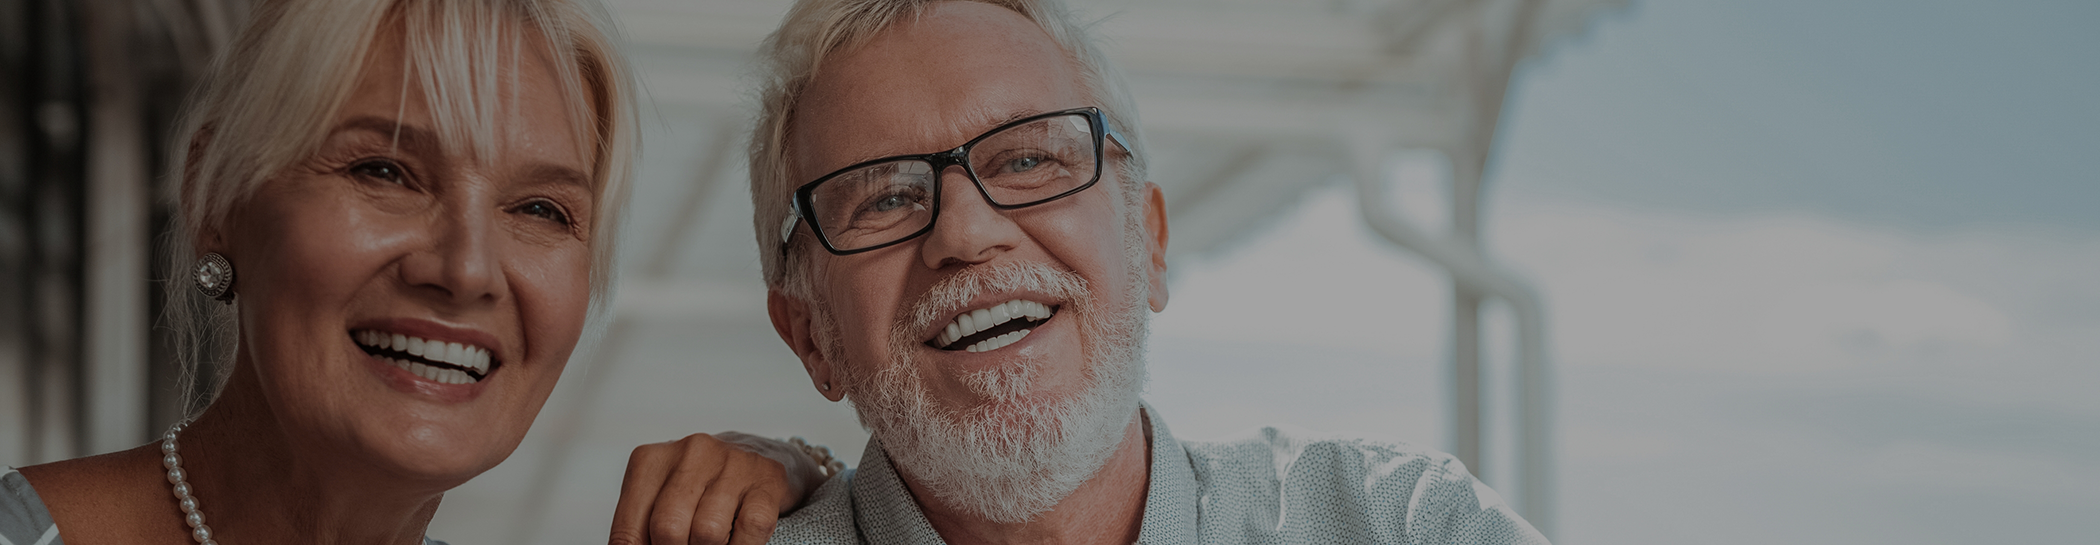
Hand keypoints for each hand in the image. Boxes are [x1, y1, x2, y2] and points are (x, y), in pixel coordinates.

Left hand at [609, 432, 825, 544]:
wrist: (758, 455)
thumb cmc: (700, 485)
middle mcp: (691, 452)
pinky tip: (737, 539)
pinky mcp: (766, 478)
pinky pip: (750, 529)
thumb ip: (642, 529)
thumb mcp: (661, 499)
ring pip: (708, 533)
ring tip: (716, 541)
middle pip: (668, 530)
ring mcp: (731, 462)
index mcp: (651, 461)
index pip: (628, 531)